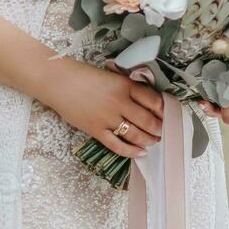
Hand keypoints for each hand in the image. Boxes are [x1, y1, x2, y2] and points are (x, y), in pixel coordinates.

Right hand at [41, 62, 164, 158]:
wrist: (59, 82)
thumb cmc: (85, 76)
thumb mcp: (111, 76)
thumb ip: (128, 87)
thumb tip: (147, 101)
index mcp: (125, 85)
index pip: (153, 100)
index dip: (163, 110)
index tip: (169, 115)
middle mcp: (120, 102)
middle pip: (147, 120)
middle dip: (159, 128)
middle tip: (164, 131)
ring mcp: (108, 118)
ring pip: (136, 135)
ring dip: (149, 140)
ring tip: (155, 141)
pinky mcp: (97, 131)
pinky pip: (118, 145)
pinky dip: (131, 151)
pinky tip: (140, 152)